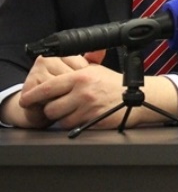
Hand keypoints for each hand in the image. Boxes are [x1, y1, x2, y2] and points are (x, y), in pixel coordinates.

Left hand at [10, 55, 177, 129]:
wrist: (137, 96)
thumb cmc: (116, 84)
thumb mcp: (95, 70)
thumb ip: (75, 70)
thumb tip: (55, 63)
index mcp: (81, 76)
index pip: (48, 87)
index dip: (33, 95)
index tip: (26, 99)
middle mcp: (83, 92)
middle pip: (50, 107)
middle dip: (53, 109)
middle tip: (60, 106)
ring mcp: (88, 108)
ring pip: (61, 120)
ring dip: (64, 118)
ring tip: (75, 111)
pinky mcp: (94, 121)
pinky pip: (74, 127)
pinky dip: (76, 124)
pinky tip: (84, 117)